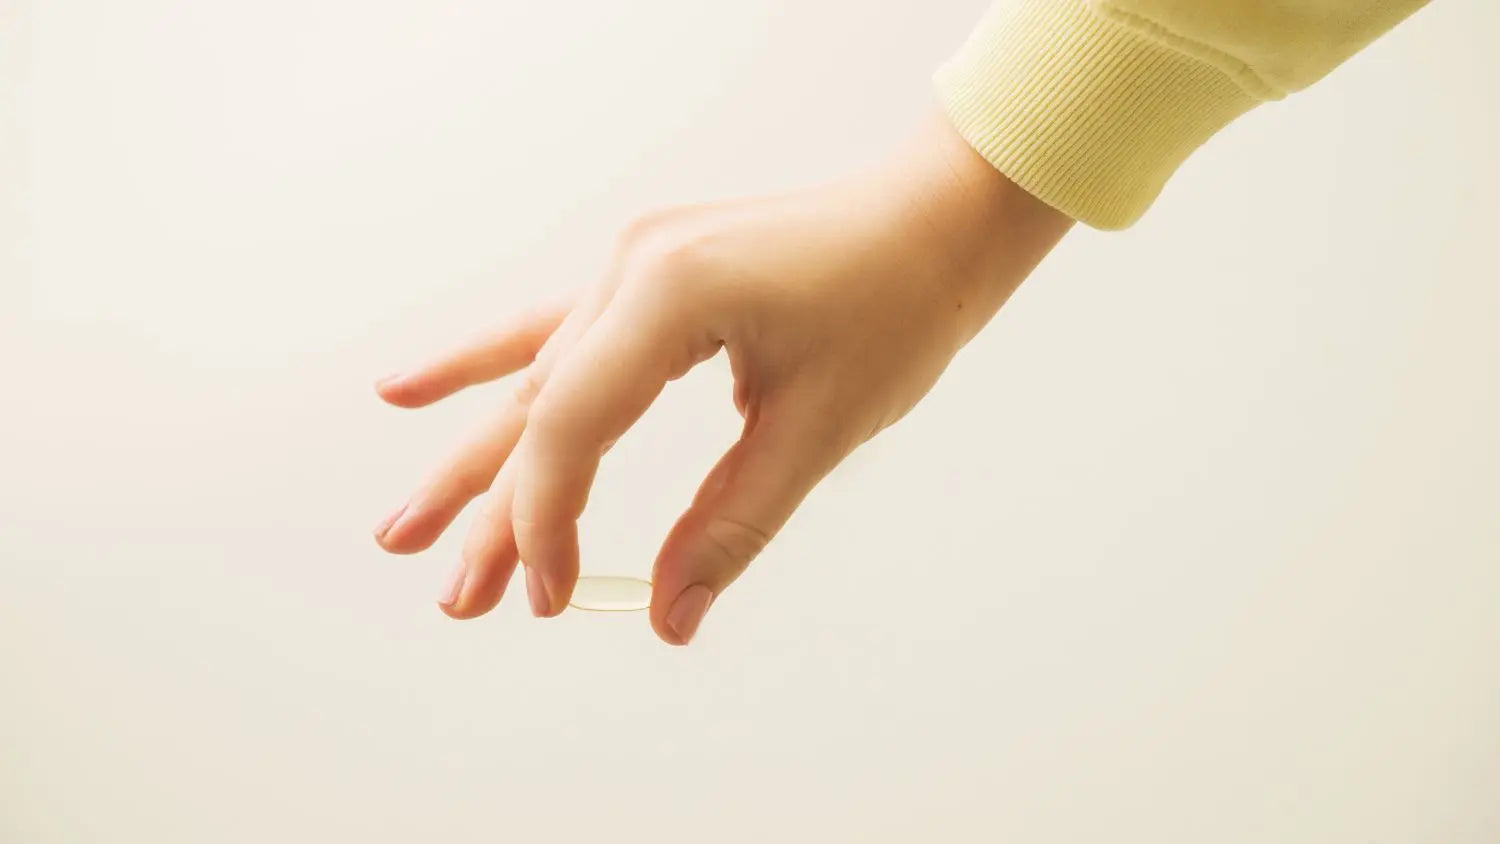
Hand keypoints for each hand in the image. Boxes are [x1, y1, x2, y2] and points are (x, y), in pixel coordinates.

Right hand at [372, 112, 1071, 644]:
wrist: (932, 221)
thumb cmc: (895, 307)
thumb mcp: (819, 427)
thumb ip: (734, 523)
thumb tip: (670, 619)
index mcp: (671, 292)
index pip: (574, 423)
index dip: (547, 522)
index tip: (546, 599)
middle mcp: (632, 268)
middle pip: (539, 408)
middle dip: (491, 511)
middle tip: (450, 600)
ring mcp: (631, 265)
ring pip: (536, 379)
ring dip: (474, 457)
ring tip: (402, 531)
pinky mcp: (645, 276)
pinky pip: (550, 331)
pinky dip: (485, 367)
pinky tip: (407, 390)